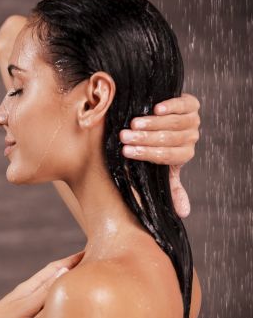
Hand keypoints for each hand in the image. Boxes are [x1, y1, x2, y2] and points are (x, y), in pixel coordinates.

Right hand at [120, 93, 200, 217]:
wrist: (159, 120)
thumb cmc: (155, 147)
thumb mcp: (161, 167)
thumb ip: (171, 188)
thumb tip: (183, 214)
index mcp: (183, 155)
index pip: (166, 156)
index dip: (146, 154)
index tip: (126, 152)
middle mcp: (191, 138)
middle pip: (168, 139)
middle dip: (144, 139)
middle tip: (124, 137)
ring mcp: (193, 120)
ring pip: (174, 123)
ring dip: (152, 124)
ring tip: (133, 123)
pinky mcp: (191, 104)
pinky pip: (184, 105)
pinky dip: (171, 106)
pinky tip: (156, 109)